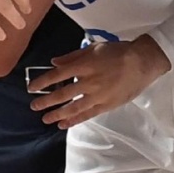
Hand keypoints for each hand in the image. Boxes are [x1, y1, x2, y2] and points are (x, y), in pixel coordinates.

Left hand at [27, 36, 170, 128]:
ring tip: (45, 119)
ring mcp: (97, 96)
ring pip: (73, 108)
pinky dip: (74, 121)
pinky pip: (87, 115)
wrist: (142, 62)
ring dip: (57, 114)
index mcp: (84, 65)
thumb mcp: (94, 48)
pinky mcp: (106, 105)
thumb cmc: (117, 52)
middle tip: (34, 106)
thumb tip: (54, 62)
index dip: (42, 81)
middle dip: (46, 101)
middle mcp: (88, 82)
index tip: (31, 87)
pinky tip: (63, 124)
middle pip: (63, 94)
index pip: (58, 75)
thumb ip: (72, 56)